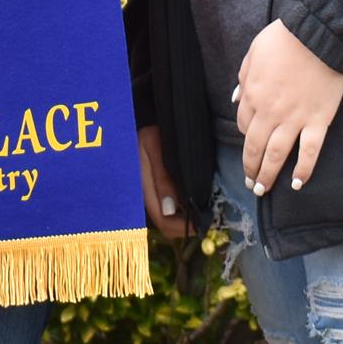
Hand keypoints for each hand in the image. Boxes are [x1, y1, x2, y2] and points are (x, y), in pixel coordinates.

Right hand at [137, 124, 190, 238]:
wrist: (140, 116)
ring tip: (197, 210)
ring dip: (180, 217)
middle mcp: (140, 192)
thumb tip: (171, 210)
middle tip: (202, 220)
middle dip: (182, 226)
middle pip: (161, 222)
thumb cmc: (148, 128)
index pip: (161, 220)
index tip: (201, 224)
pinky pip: (162, 204)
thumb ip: (163, 178)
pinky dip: (176, 207)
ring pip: (162, 215)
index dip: (182, 227)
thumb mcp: (156, 148)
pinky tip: (186, 200)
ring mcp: (143, 189)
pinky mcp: (148, 185)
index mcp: (141, 185)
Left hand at [234, 19, 342, 193]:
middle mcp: (270, 111)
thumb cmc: (285, 39)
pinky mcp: (318, 121)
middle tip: (250, 182)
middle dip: (250, 167)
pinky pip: (309, 151)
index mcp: (253, 94)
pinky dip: (303, 170)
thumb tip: (236, 98)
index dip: (245, 134)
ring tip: (263, 190)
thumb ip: (244, 77)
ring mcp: (294, 119)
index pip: (244, 124)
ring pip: (277, 154)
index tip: (250, 141)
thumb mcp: (254, 52)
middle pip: (255, 146)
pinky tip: (297, 184)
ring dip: (268, 175)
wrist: (318, 34)